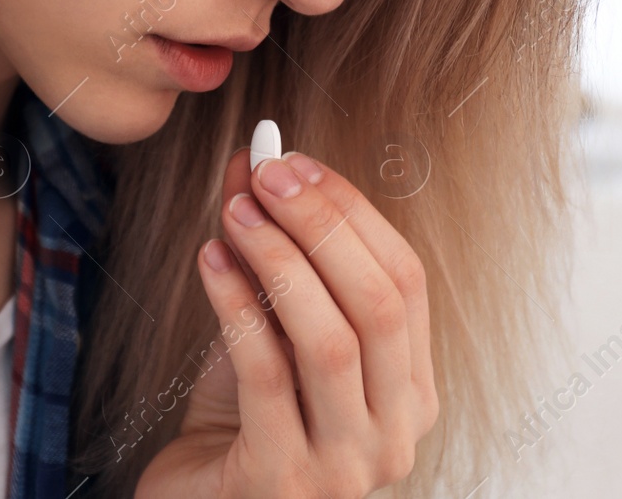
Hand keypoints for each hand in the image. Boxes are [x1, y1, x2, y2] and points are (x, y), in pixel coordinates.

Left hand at [134, 148, 437, 498]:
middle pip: (379, 305)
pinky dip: (238, 306)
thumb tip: (257, 155)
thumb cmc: (246, 417)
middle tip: (266, 175)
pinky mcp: (282, 482)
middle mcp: (394, 433)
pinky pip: (266, 376)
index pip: (406, 281)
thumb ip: (274, 247)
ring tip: (235, 211)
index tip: (295, 162)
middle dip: (322, 226)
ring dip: (280, 260)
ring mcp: (345, 466)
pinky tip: (210, 261)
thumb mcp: (270, 325)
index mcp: (411, 391)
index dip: (352, 213)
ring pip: (331, 341)